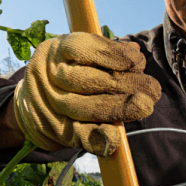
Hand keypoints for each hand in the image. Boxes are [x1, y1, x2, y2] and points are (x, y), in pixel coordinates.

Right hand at [13, 32, 160, 155]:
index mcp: (55, 51)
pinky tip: (117, 137)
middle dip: (123, 84)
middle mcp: (47, 76)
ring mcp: (49, 105)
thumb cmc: (67, 71)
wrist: (33, 103)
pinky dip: (98, 137)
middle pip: (85, 80)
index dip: (111, 54)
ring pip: (83, 108)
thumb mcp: (78, 54)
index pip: (80, 47)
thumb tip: (134, 51)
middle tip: (153, 89)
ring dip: (118, 108)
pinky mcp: (56, 130)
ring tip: (145, 106)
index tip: (137, 61)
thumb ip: (104, 53)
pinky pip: (77, 135)